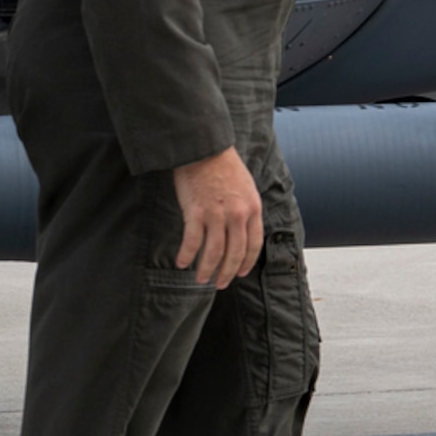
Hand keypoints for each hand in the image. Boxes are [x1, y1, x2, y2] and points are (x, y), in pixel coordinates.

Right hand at [173, 146, 262, 287]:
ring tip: (201, 279)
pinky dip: (186, 255)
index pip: (253, 244)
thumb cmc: (225, 168)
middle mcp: (238, 215)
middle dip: (226, 272)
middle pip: (234, 253)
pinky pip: (192, 242)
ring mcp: (217, 215)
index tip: (239, 274)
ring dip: (206, 269)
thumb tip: (243, 233)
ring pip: (213, 253)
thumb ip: (247, 211)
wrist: (205, 151)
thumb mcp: (247, 189)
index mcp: (253, 209)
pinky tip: (181, 263)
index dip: (246, 263)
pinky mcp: (196, 213)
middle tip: (219, 284)